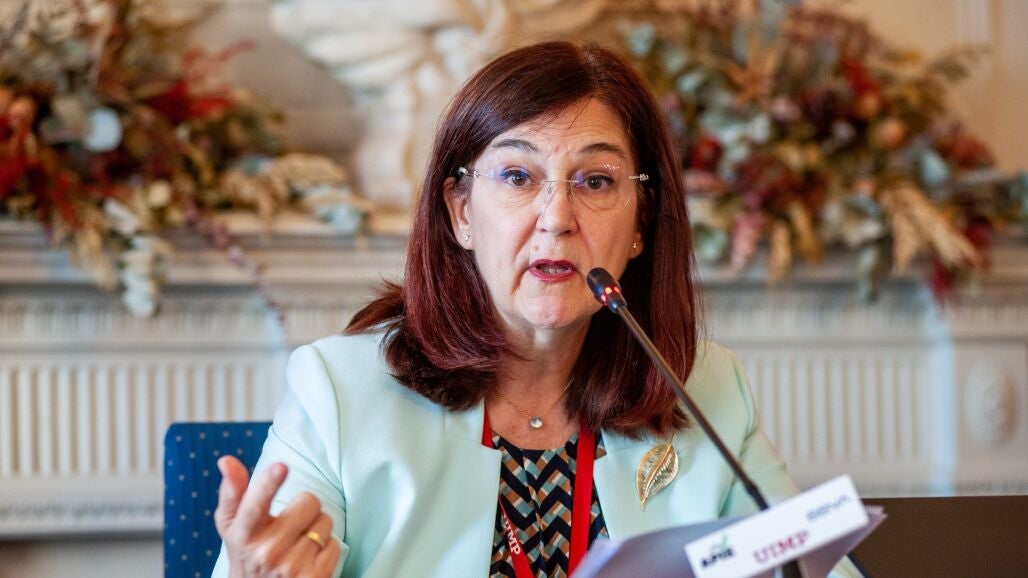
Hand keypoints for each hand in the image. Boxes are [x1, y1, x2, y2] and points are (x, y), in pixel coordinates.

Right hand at [215, 456, 340, 577]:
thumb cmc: (247, 552)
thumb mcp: (233, 526)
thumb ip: (232, 492)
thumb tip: (226, 460)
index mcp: (243, 534)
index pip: (255, 505)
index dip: (268, 483)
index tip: (280, 466)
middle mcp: (266, 552)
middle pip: (308, 501)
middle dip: (304, 508)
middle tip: (291, 523)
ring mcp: (291, 567)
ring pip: (325, 522)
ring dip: (315, 529)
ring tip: (298, 542)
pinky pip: (334, 544)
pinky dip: (325, 549)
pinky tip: (308, 558)